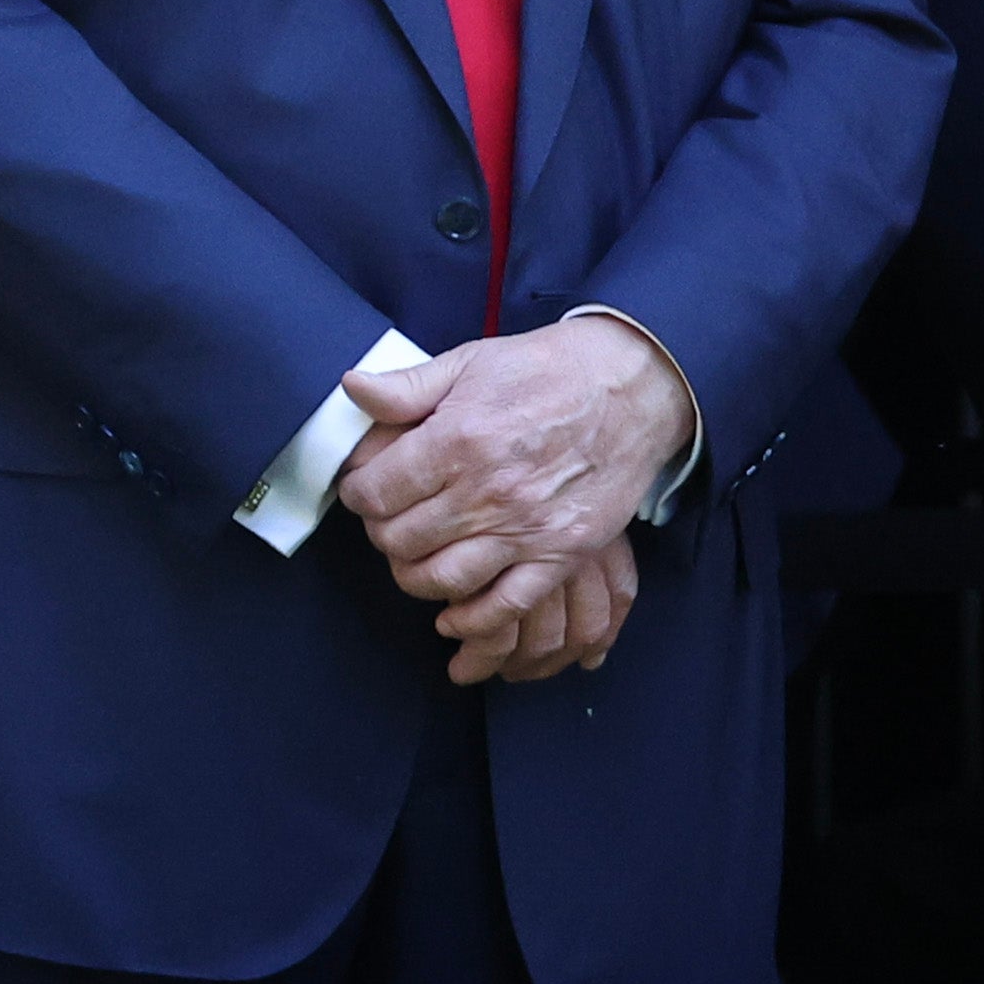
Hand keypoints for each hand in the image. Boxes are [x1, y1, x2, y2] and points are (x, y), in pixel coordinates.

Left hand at [338, 320, 693, 684]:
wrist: (631, 388)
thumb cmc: (546, 371)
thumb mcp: (468, 363)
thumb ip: (405, 386)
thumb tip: (352, 388)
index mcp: (457, 441)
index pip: (374, 494)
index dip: (356, 494)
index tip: (362, 489)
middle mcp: (488, 492)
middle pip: (400, 540)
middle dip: (381, 533)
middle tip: (388, 521)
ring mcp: (527, 529)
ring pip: (443, 579)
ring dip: (414, 576)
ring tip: (413, 557)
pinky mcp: (563, 553)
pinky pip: (508, 605)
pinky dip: (472, 620)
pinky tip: (451, 615)